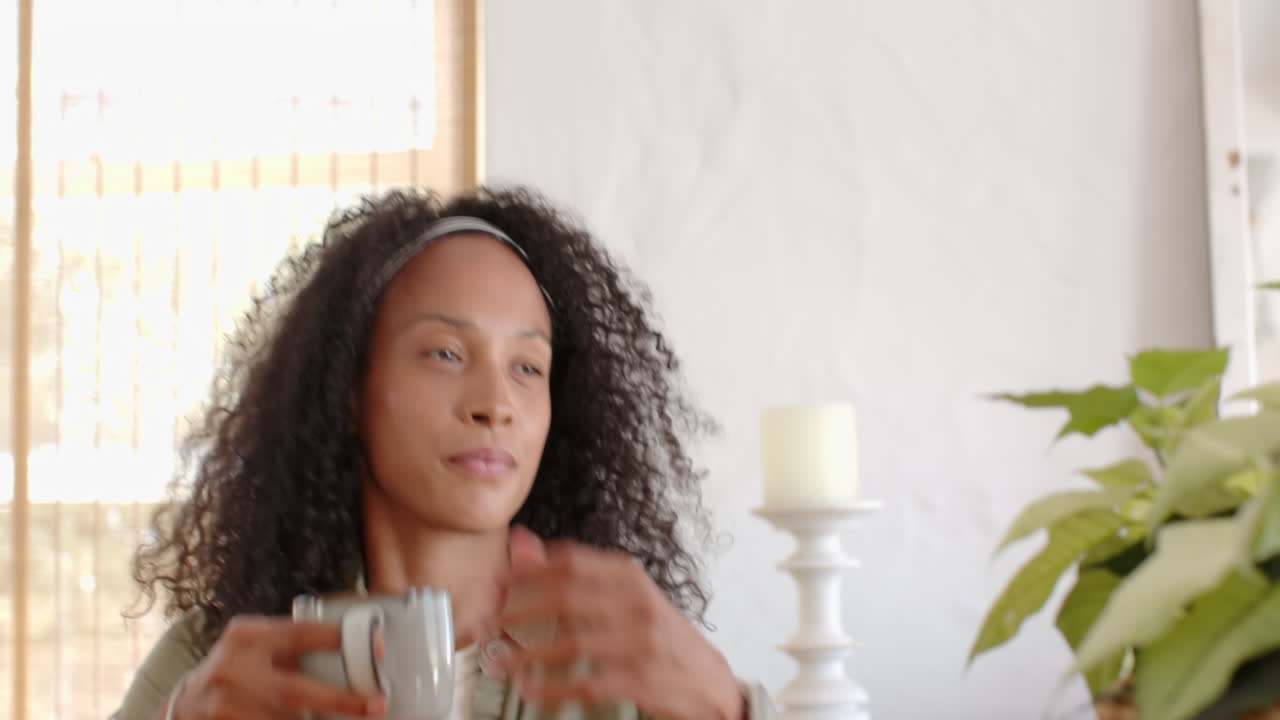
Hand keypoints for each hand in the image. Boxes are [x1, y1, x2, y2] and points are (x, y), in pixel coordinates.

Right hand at [170, 615, 385, 718]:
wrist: (184, 704)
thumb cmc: (237, 670)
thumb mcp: (256, 647)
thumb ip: (292, 646)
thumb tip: (358, 649)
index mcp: (247, 636)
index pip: (300, 633)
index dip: (339, 640)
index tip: (377, 647)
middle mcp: (233, 669)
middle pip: (293, 691)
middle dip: (338, 701)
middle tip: (374, 705)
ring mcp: (223, 706)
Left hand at [499, 527, 744, 719]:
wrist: (709, 681)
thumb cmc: (657, 634)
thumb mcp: (622, 595)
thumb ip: (572, 571)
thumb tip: (520, 541)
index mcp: (629, 576)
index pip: (570, 560)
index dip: (525, 571)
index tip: (494, 584)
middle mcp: (637, 602)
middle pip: (566, 596)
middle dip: (518, 610)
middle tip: (488, 624)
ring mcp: (641, 642)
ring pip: (572, 643)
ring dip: (528, 656)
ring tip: (500, 663)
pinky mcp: (641, 679)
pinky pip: (586, 683)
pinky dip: (552, 689)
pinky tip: (531, 691)